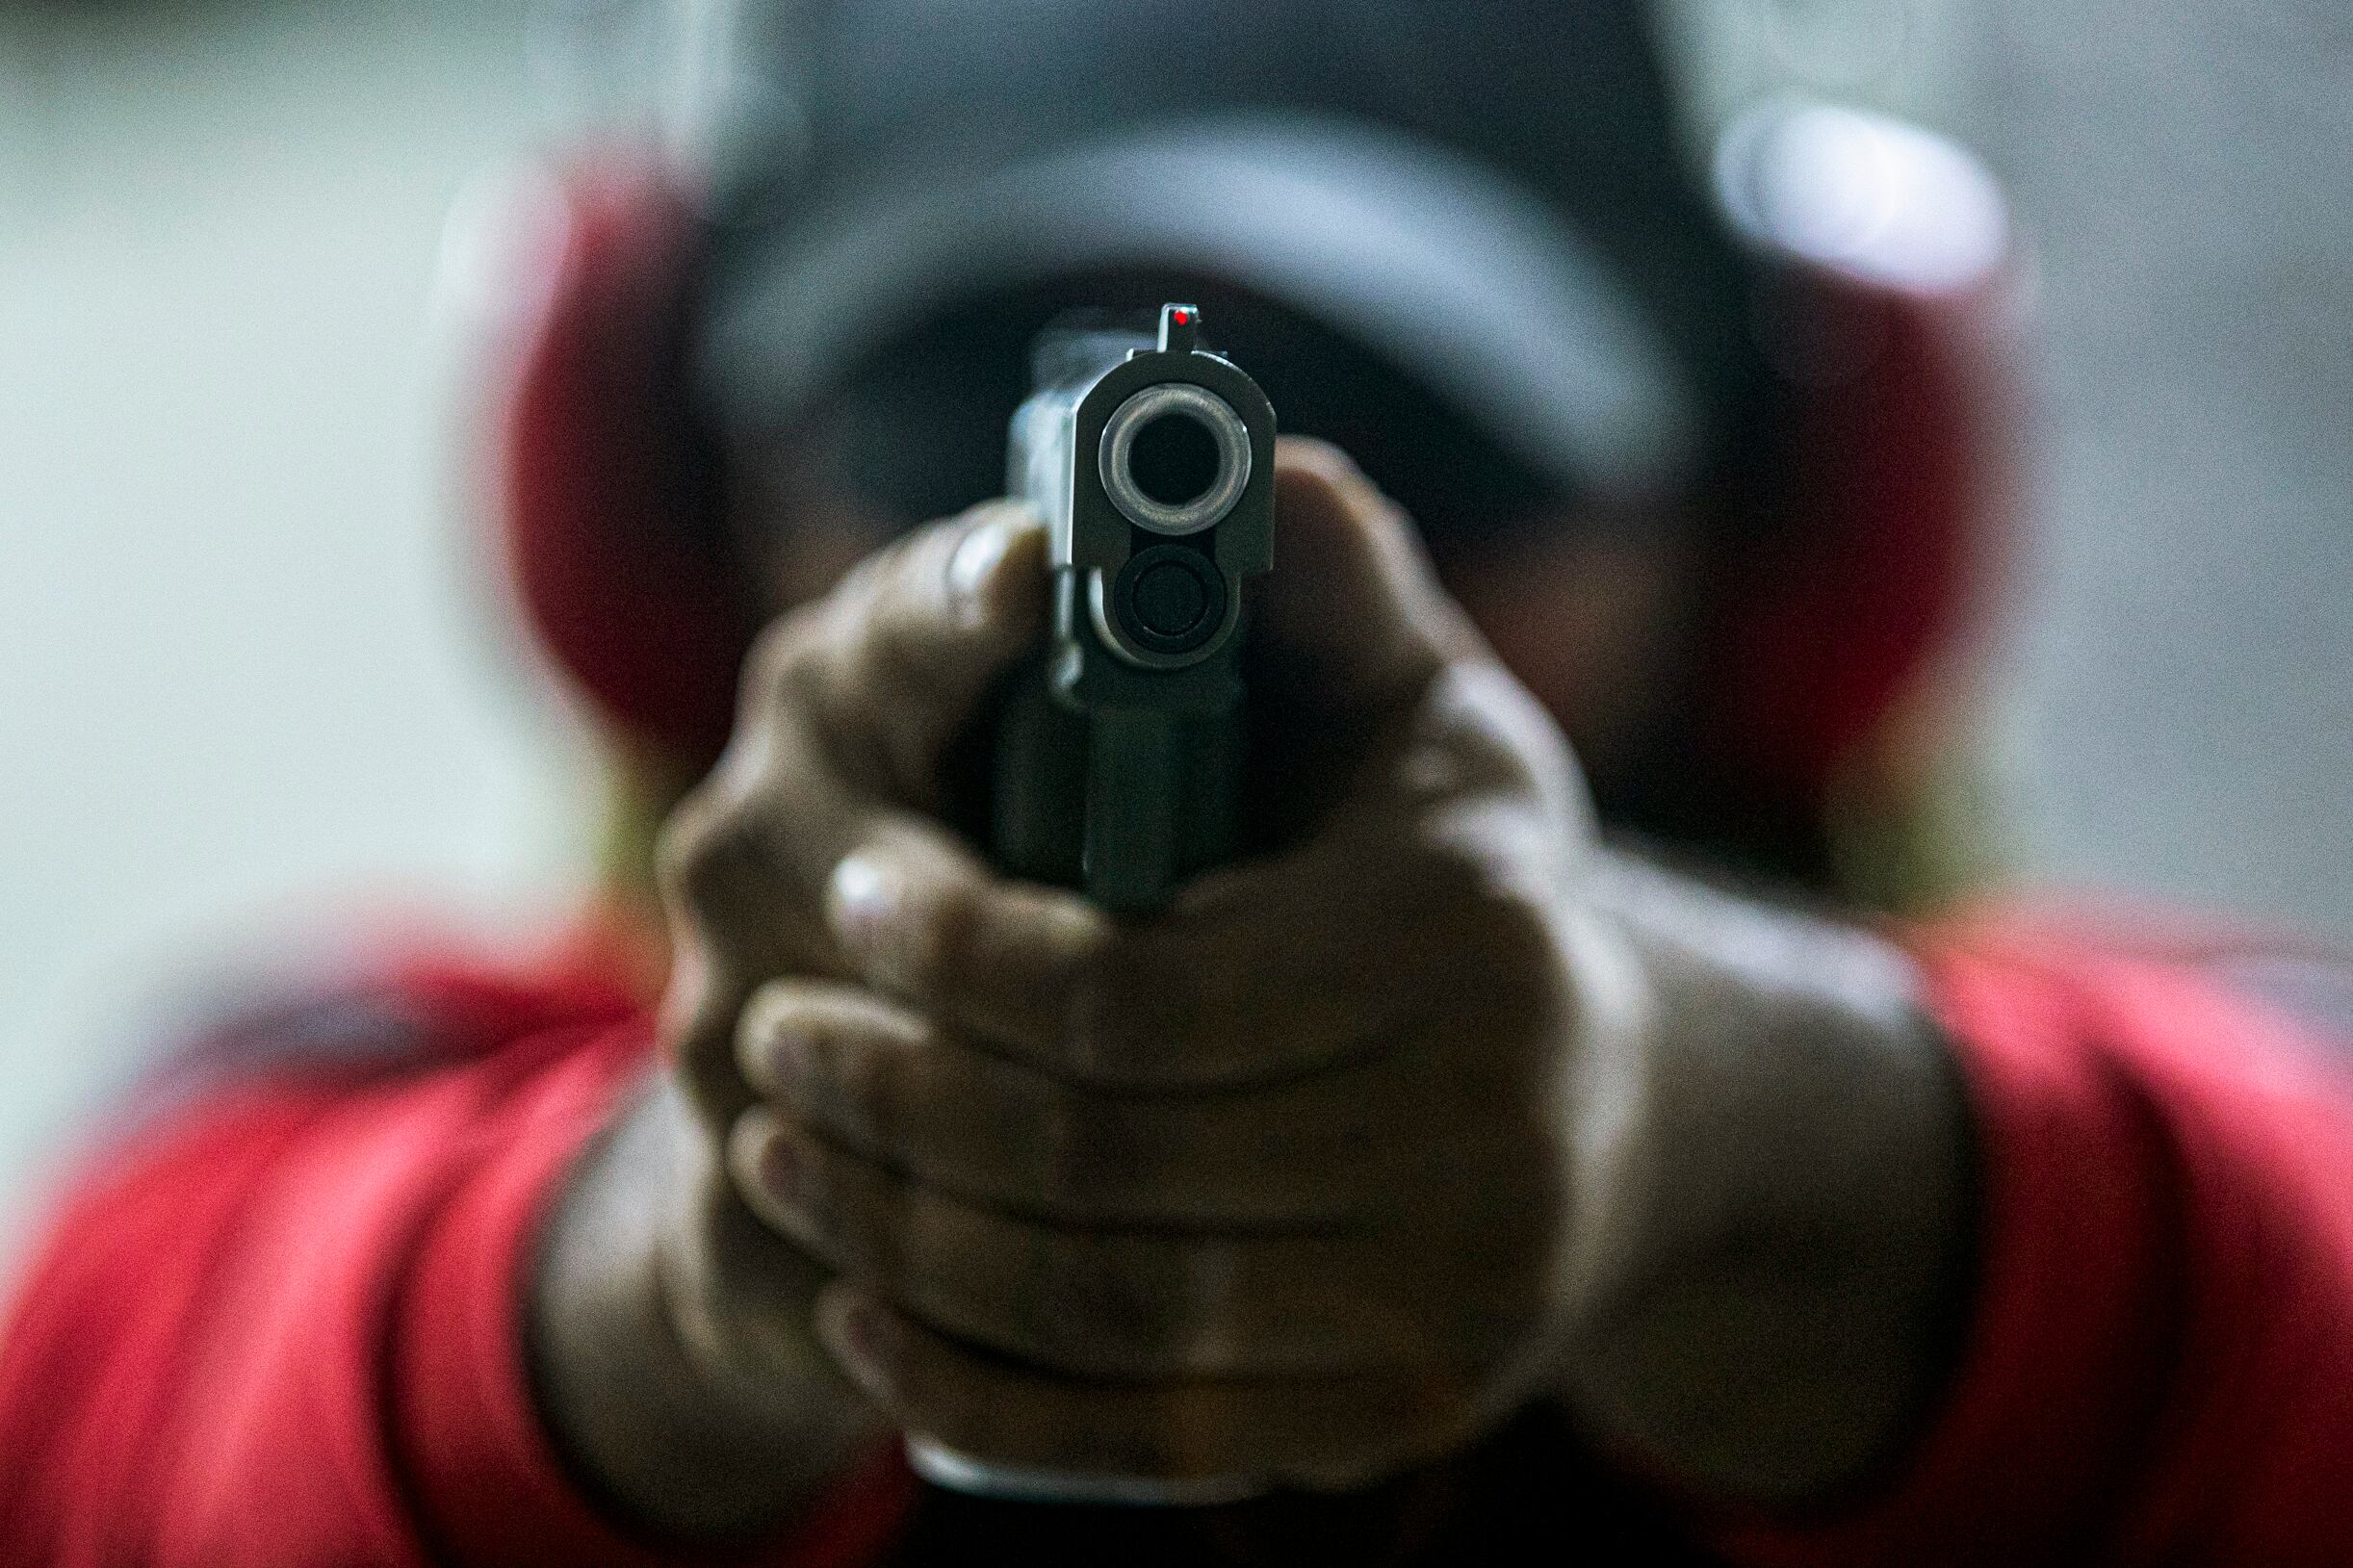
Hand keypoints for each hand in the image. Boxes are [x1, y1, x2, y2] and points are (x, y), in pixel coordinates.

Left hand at [538, 438, 1970, 1531]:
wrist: (1620, 1114)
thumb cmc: (1475, 886)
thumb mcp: (1427, 720)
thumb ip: (1329, 586)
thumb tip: (1237, 456)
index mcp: (1470, 941)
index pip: (1132, 984)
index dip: (960, 946)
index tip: (858, 881)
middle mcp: (1488, 1141)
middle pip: (1097, 1155)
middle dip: (895, 1091)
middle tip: (775, 1022)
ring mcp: (1446, 1308)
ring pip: (1098, 1307)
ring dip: (900, 1234)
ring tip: (779, 1144)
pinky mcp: (1392, 1421)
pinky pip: (1141, 1438)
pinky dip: (980, 1384)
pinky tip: (873, 1312)